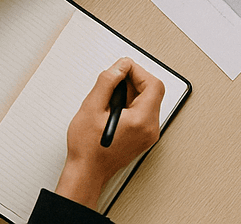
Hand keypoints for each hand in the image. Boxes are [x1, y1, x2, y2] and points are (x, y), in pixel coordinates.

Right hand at [55, 59, 164, 209]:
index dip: (138, 71)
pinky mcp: (143, 137)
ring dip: (132, 92)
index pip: (153, 84)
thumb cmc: (87, 149)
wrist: (87, 174)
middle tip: (115, 78)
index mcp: (141, 121)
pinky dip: (132, 103)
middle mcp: (150, 129)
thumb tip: (120, 67)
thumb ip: (108, 82)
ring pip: (149, 101)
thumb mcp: (91, 107)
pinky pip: (144, 112)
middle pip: (153, 92)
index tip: (123, 67)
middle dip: (135, 80)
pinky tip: (114, 106)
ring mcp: (148, 134)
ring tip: (111, 94)